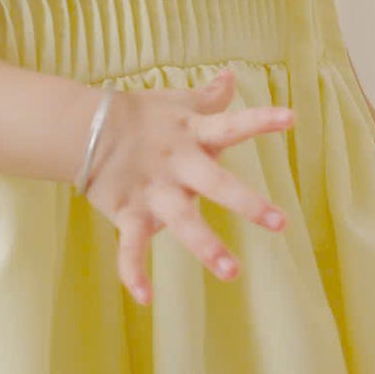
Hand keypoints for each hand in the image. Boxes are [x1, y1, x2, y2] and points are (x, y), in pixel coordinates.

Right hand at [81, 67, 295, 305]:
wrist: (84, 128)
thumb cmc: (140, 117)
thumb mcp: (176, 103)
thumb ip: (208, 96)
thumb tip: (230, 75)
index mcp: (193, 136)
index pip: (232, 124)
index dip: (260, 121)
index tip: (291, 118)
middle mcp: (178, 165)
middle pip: (215, 183)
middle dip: (246, 203)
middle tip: (279, 223)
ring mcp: (154, 192)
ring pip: (182, 221)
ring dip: (207, 246)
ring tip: (232, 272)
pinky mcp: (128, 213)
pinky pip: (130, 247)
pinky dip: (133, 272)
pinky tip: (145, 299)